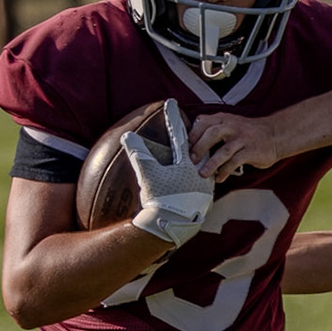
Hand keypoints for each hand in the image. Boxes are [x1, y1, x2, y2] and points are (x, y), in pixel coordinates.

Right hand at [125, 98, 213, 246]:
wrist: (172, 227)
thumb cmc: (160, 200)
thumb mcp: (147, 175)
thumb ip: (138, 153)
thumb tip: (127, 135)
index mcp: (186, 163)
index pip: (178, 134)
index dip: (173, 118)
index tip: (172, 102)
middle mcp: (199, 172)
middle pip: (197, 148)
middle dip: (193, 137)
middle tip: (190, 126)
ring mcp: (204, 187)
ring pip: (202, 166)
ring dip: (198, 158)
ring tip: (194, 153)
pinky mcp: (203, 201)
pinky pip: (202, 182)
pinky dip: (197, 177)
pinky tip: (196, 180)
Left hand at [190, 109, 286, 179]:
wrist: (275, 135)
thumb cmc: (250, 132)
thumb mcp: (231, 122)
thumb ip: (214, 125)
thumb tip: (194, 129)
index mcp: (225, 119)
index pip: (204, 123)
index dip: (193, 135)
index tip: (185, 147)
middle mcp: (233, 126)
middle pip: (212, 134)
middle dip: (200, 147)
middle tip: (191, 160)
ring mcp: (243, 139)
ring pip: (224, 150)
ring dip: (211, 163)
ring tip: (202, 174)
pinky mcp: (251, 151)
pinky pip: (235, 162)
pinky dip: (225, 171)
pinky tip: (219, 177)